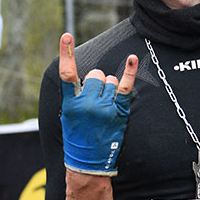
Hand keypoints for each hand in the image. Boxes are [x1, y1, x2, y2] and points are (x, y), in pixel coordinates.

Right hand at [58, 33, 137, 175]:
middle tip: (96, 100)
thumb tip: (86, 78)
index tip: (66, 35)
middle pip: (95, 74)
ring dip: (109, 88)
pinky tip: (132, 59)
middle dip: (97, 82)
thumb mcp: (68, 117)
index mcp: (69, 104)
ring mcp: (103, 108)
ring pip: (109, 80)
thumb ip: (75, 97)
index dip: (66, 52)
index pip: (67, 74)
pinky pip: (125, 86)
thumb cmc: (78, 138)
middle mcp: (86, 103)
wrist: (88, 163)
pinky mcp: (118, 112)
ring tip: (105, 107)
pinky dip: (130, 72)